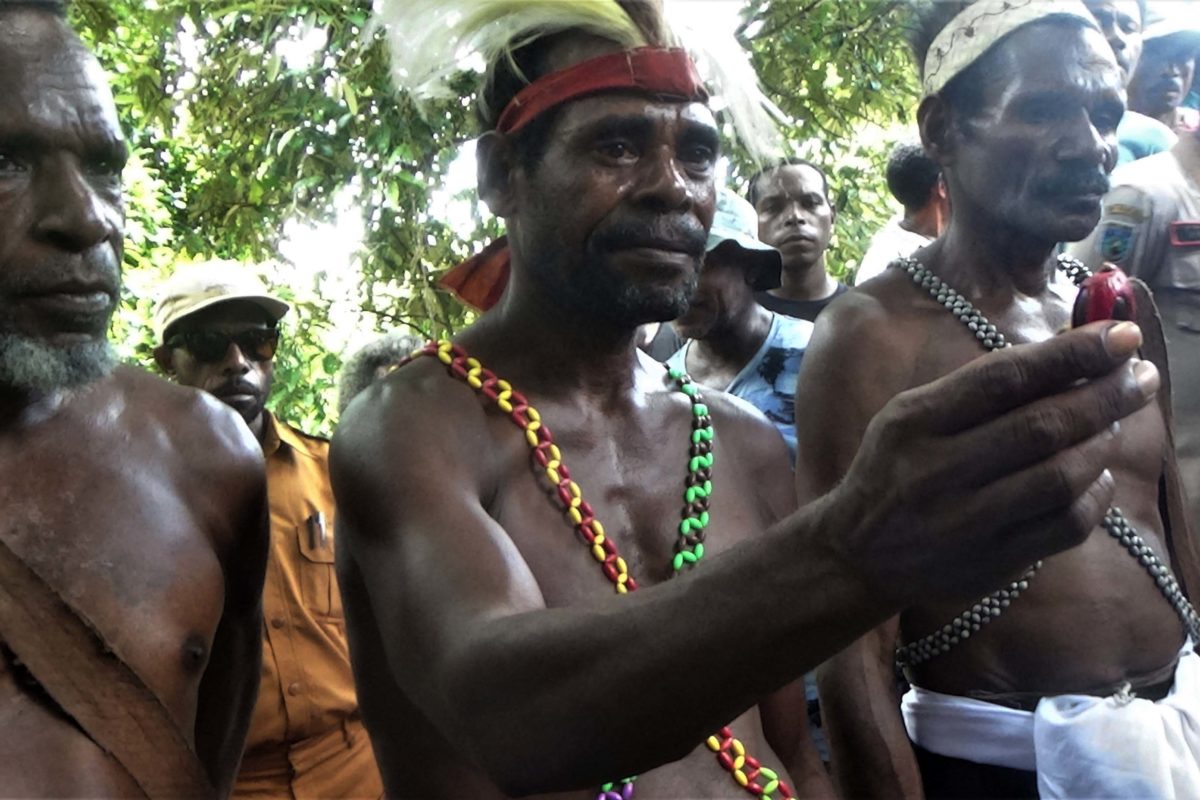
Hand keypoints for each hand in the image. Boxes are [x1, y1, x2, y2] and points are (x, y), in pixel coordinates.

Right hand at [831, 321, 1157, 605]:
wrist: (856, 554)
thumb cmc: (894, 469)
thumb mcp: (909, 416)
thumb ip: (975, 388)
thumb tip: (1066, 354)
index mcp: (914, 421)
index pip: (1003, 378)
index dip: (1070, 354)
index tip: (1120, 336)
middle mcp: (936, 470)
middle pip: (1041, 426)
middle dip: (1104, 395)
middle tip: (1141, 375)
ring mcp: (964, 521)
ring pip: (1060, 477)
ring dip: (1102, 444)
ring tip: (1116, 422)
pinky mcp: (991, 563)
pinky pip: (1064, 526)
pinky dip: (1096, 496)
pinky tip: (1099, 476)